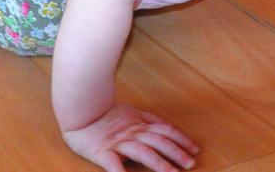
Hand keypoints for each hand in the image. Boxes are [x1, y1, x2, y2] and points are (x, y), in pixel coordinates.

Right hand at [62, 102, 198, 171]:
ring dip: (159, 163)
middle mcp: (132, 132)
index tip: (195, 149)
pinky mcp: (103, 152)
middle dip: (176, 152)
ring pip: (142, 151)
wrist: (80, 110)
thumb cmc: (105, 114)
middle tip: (191, 164)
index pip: (164, 130)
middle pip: (158, 141)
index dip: (181, 139)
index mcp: (138, 123)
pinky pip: (113, 164)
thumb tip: (167, 127)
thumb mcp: (130, 112)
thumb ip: (147, 119)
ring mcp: (118, 142)